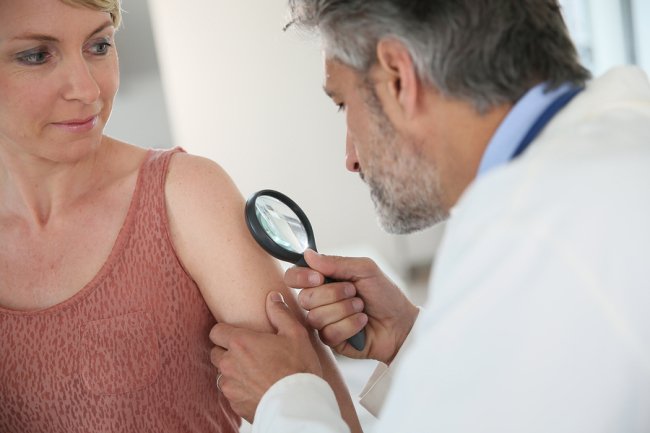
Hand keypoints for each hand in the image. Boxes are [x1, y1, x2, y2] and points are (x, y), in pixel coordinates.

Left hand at [209, 292, 322, 421]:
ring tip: (254, 371)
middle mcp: (229, 363)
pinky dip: (239, 388)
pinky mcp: (235, 403)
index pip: (215, 331)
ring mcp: (230, 386)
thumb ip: (280, 313)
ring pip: (222, 374)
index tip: (238, 334)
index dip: (225, 331)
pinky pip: (230, 392)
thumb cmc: (298, 367)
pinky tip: (257, 386)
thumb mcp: (295, 334)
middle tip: (248, 352)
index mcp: (240, 343)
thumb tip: (272, 297)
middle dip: (227, 351)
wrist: (298, 405)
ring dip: (233, 371)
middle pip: (215, 352)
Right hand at [286, 249, 418, 363]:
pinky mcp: (331, 340)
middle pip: (305, 298)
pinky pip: (328, 333)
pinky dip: (350, 325)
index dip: (301, 277)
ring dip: (345, 309)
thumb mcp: (364, 270)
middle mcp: (319, 300)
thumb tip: (308, 254)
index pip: (294, 276)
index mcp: (324, 280)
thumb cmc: (384, 294)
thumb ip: (336, 262)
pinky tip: (362, 323)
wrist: (401, 322)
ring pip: (316, 317)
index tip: (318, 278)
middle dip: (334, 293)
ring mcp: (324, 322)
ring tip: (361, 308)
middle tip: (354, 292)